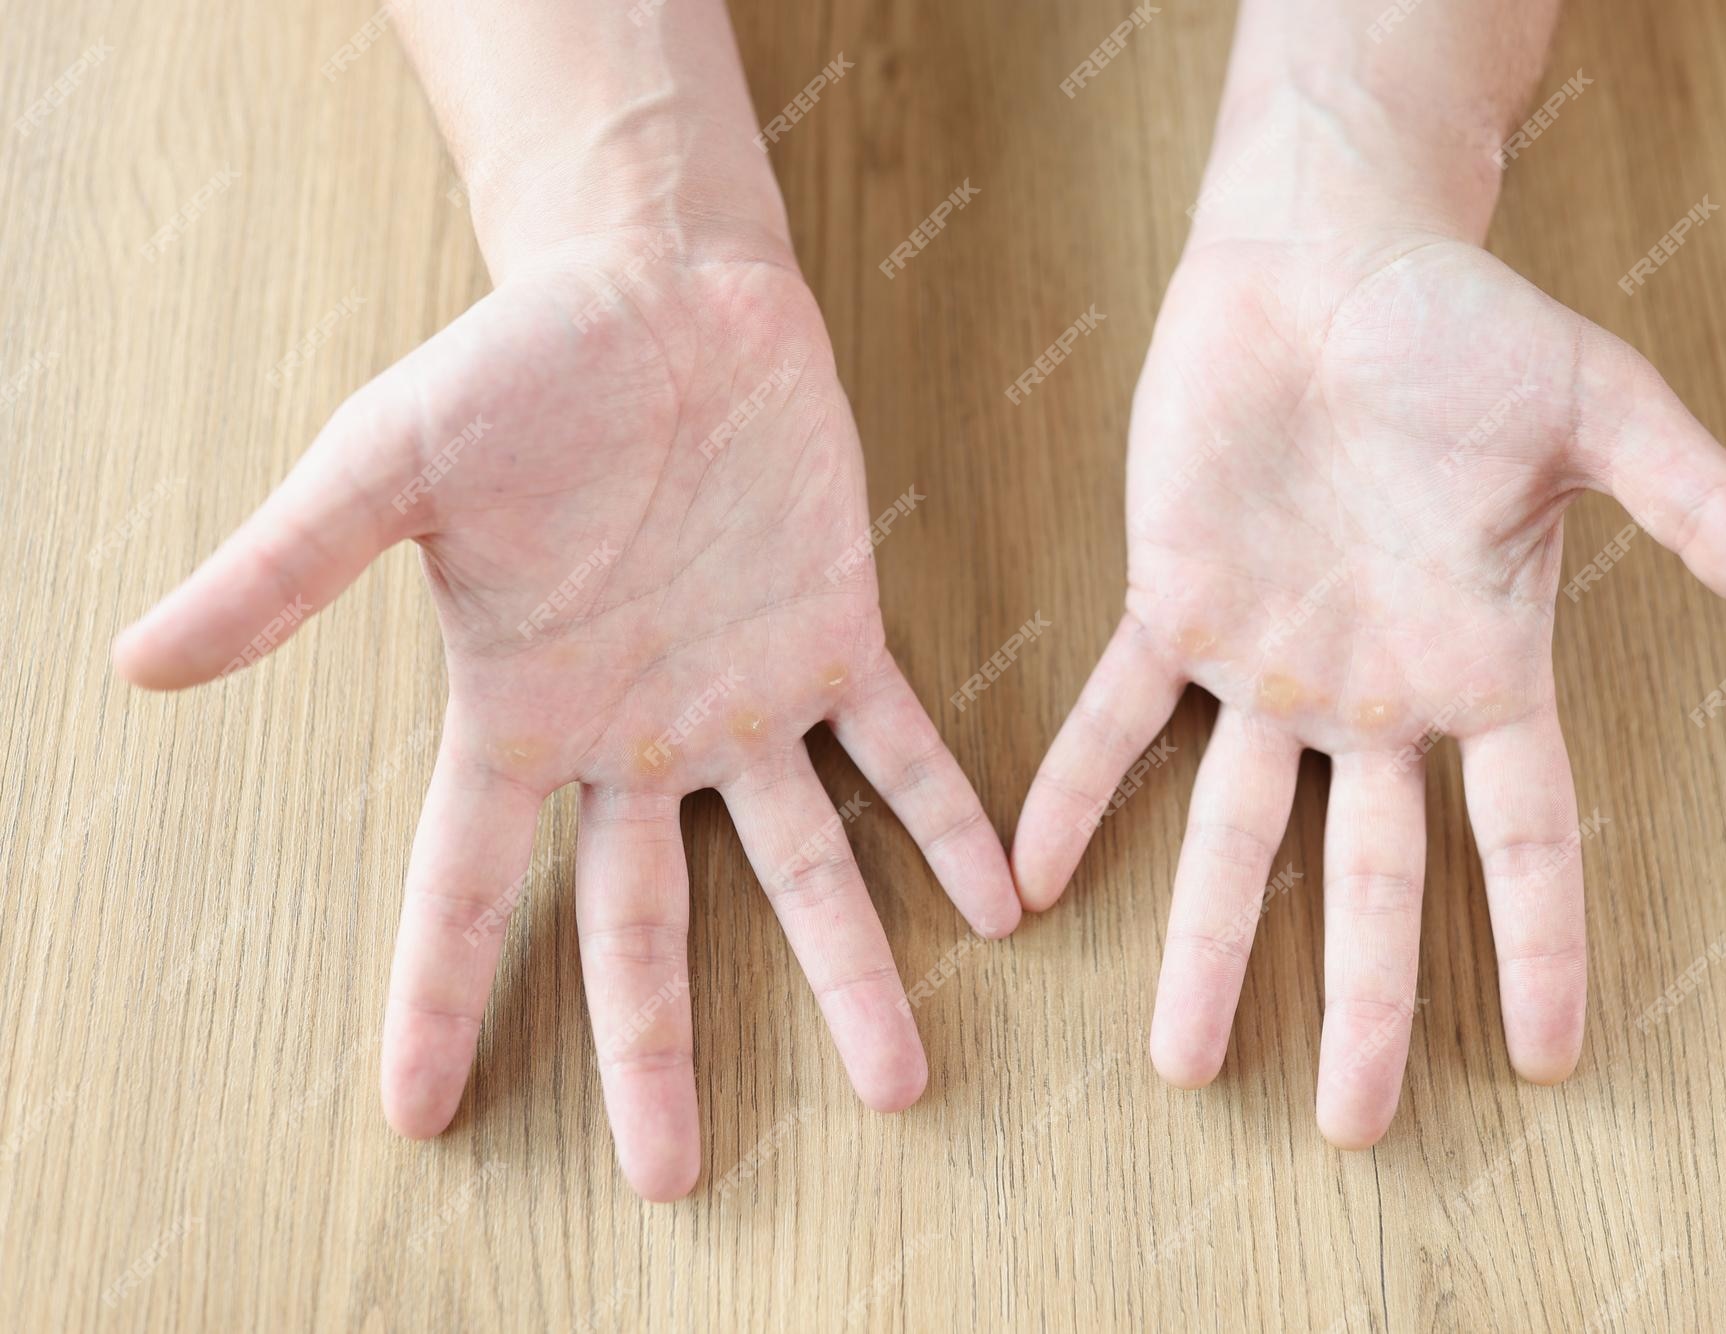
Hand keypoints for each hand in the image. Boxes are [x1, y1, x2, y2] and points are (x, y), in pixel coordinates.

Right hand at [114, 229, 1020, 1199]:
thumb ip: (286, 570)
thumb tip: (137, 663)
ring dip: (851, 973)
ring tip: (901, 1085)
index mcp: (520, 716)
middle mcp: (635, 736)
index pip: (467, 890)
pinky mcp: (835, 636)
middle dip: (658, 1055)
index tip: (424, 1115)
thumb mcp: (386, 465)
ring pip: (799, 867)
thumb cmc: (518, 370)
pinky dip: (949, 823)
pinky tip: (999, 905)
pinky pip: (901, 752)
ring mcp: (743, 697)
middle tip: (673, 1180)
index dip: (442, 1000)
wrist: (656, 290)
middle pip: (646, 928)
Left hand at [1010, 225, 1725, 1144]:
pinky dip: (1074, 792)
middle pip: (1370, 879)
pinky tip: (1035, 875)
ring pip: (1230, 830)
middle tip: (1349, 1125)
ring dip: (1205, 943)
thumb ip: (1703, 511)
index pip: (1522, 838)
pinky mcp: (1172, 606)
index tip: (1547, 1057)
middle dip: (1359, 1000)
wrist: (1329, 258)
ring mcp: (1267, 661)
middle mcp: (1373, 693)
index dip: (1537, 944)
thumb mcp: (1606, 412)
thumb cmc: (1469, 327)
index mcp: (1482, 667)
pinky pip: (1113, 720)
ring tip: (1180, 1060)